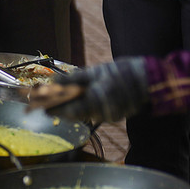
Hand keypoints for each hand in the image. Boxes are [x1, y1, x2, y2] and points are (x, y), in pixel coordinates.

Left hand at [27, 57, 150, 122]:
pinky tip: (78, 102)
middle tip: (43, 106)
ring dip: (70, 109)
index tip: (39, 108)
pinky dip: (84, 109)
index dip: (53, 109)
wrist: (150, 81)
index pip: (68, 110)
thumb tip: (55, 82)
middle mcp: (101, 113)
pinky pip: (94, 114)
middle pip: (74, 114)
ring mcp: (109, 117)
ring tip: (57, 103)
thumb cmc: (122, 72)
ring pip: (84, 115)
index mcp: (95, 101)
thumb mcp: (95, 72)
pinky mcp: (115, 117)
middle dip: (59, 109)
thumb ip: (74, 79)